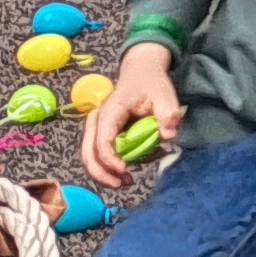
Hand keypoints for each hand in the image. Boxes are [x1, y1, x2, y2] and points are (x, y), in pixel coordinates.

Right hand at [83, 44, 179, 190]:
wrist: (141, 72)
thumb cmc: (151, 83)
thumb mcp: (165, 94)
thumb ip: (168, 114)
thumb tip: (168, 136)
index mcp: (110, 111)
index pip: (102, 140)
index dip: (110, 159)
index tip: (125, 170)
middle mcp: (96, 120)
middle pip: (88, 153)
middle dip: (102, 173)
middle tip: (122, 184)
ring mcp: (95, 127)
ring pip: (89, 157)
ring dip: (103, 174)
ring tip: (125, 182)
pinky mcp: (99, 133)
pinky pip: (96, 154)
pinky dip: (106, 167)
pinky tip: (124, 173)